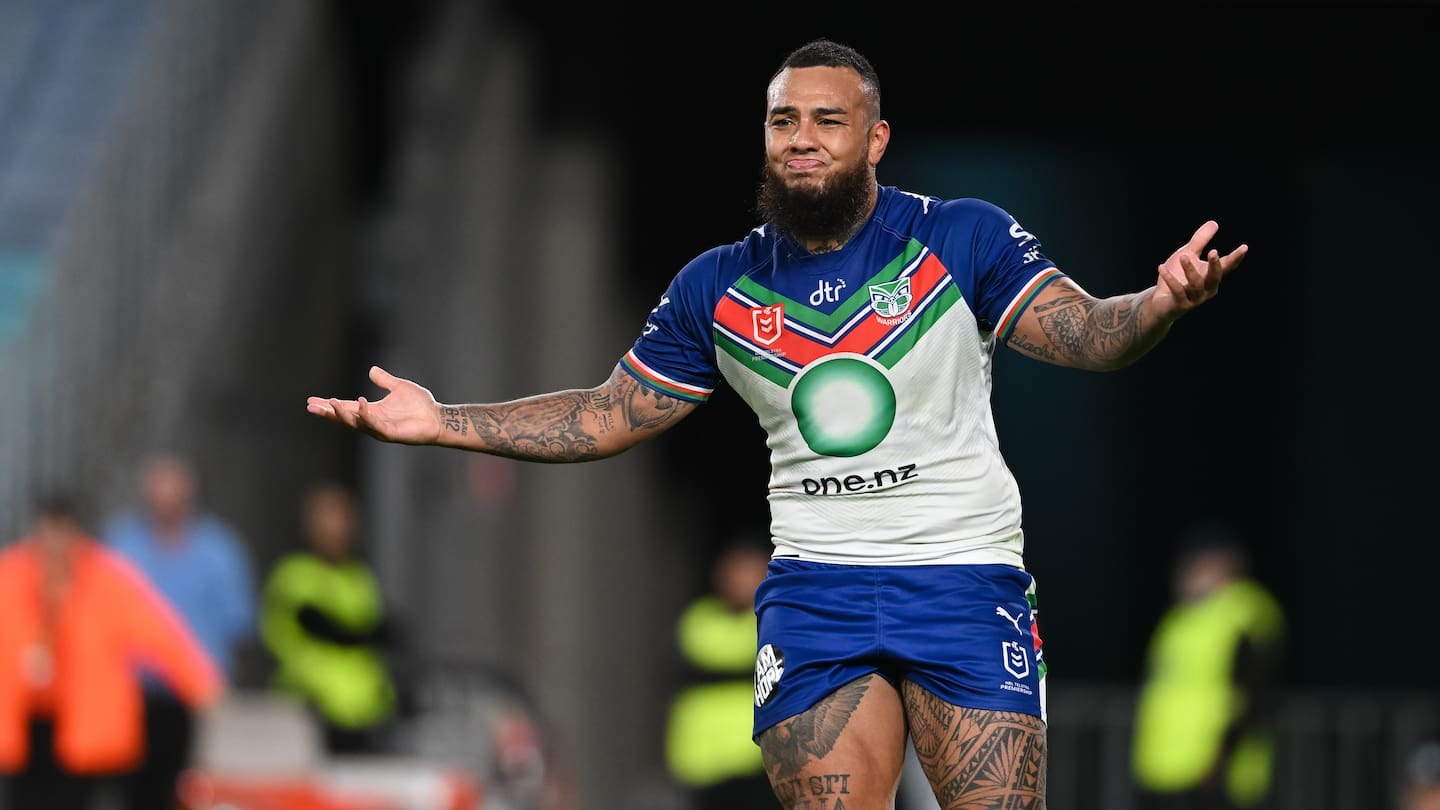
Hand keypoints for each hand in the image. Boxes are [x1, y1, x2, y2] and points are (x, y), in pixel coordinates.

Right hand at [306, 366, 442, 444]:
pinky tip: (360, 404)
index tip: (311, 401)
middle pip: (345, 418)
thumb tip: (371, 370)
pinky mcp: (391, 433)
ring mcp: (380, 429)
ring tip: (330, 403)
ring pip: (356, 423)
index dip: (329, 405)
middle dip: (328, 413)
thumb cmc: (420, 405)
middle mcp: (372, 421)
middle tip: (311, 407)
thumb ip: (385, 380)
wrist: (437, 417)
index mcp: (372, 411)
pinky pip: (375, 425)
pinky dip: (366, 415)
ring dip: (343, 414)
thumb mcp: (399, 387)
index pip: (346, 407)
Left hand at [1150, 220, 1247, 320]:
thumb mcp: (1188, 254)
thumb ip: (1200, 241)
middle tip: (1213, 251)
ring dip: (1190, 270)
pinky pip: (1178, 291)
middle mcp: (1207, 289)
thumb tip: (1214, 223)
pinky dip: (1171, 279)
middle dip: (1215, 265)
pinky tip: (1162, 268)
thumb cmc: (1177, 276)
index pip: (1227, 266)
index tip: (1244, 247)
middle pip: (1215, 277)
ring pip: (1196, 284)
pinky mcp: (1181, 305)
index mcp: (1212, 276)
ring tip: (1182, 257)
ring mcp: (1195, 299)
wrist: (1160, 301)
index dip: (1236, 258)